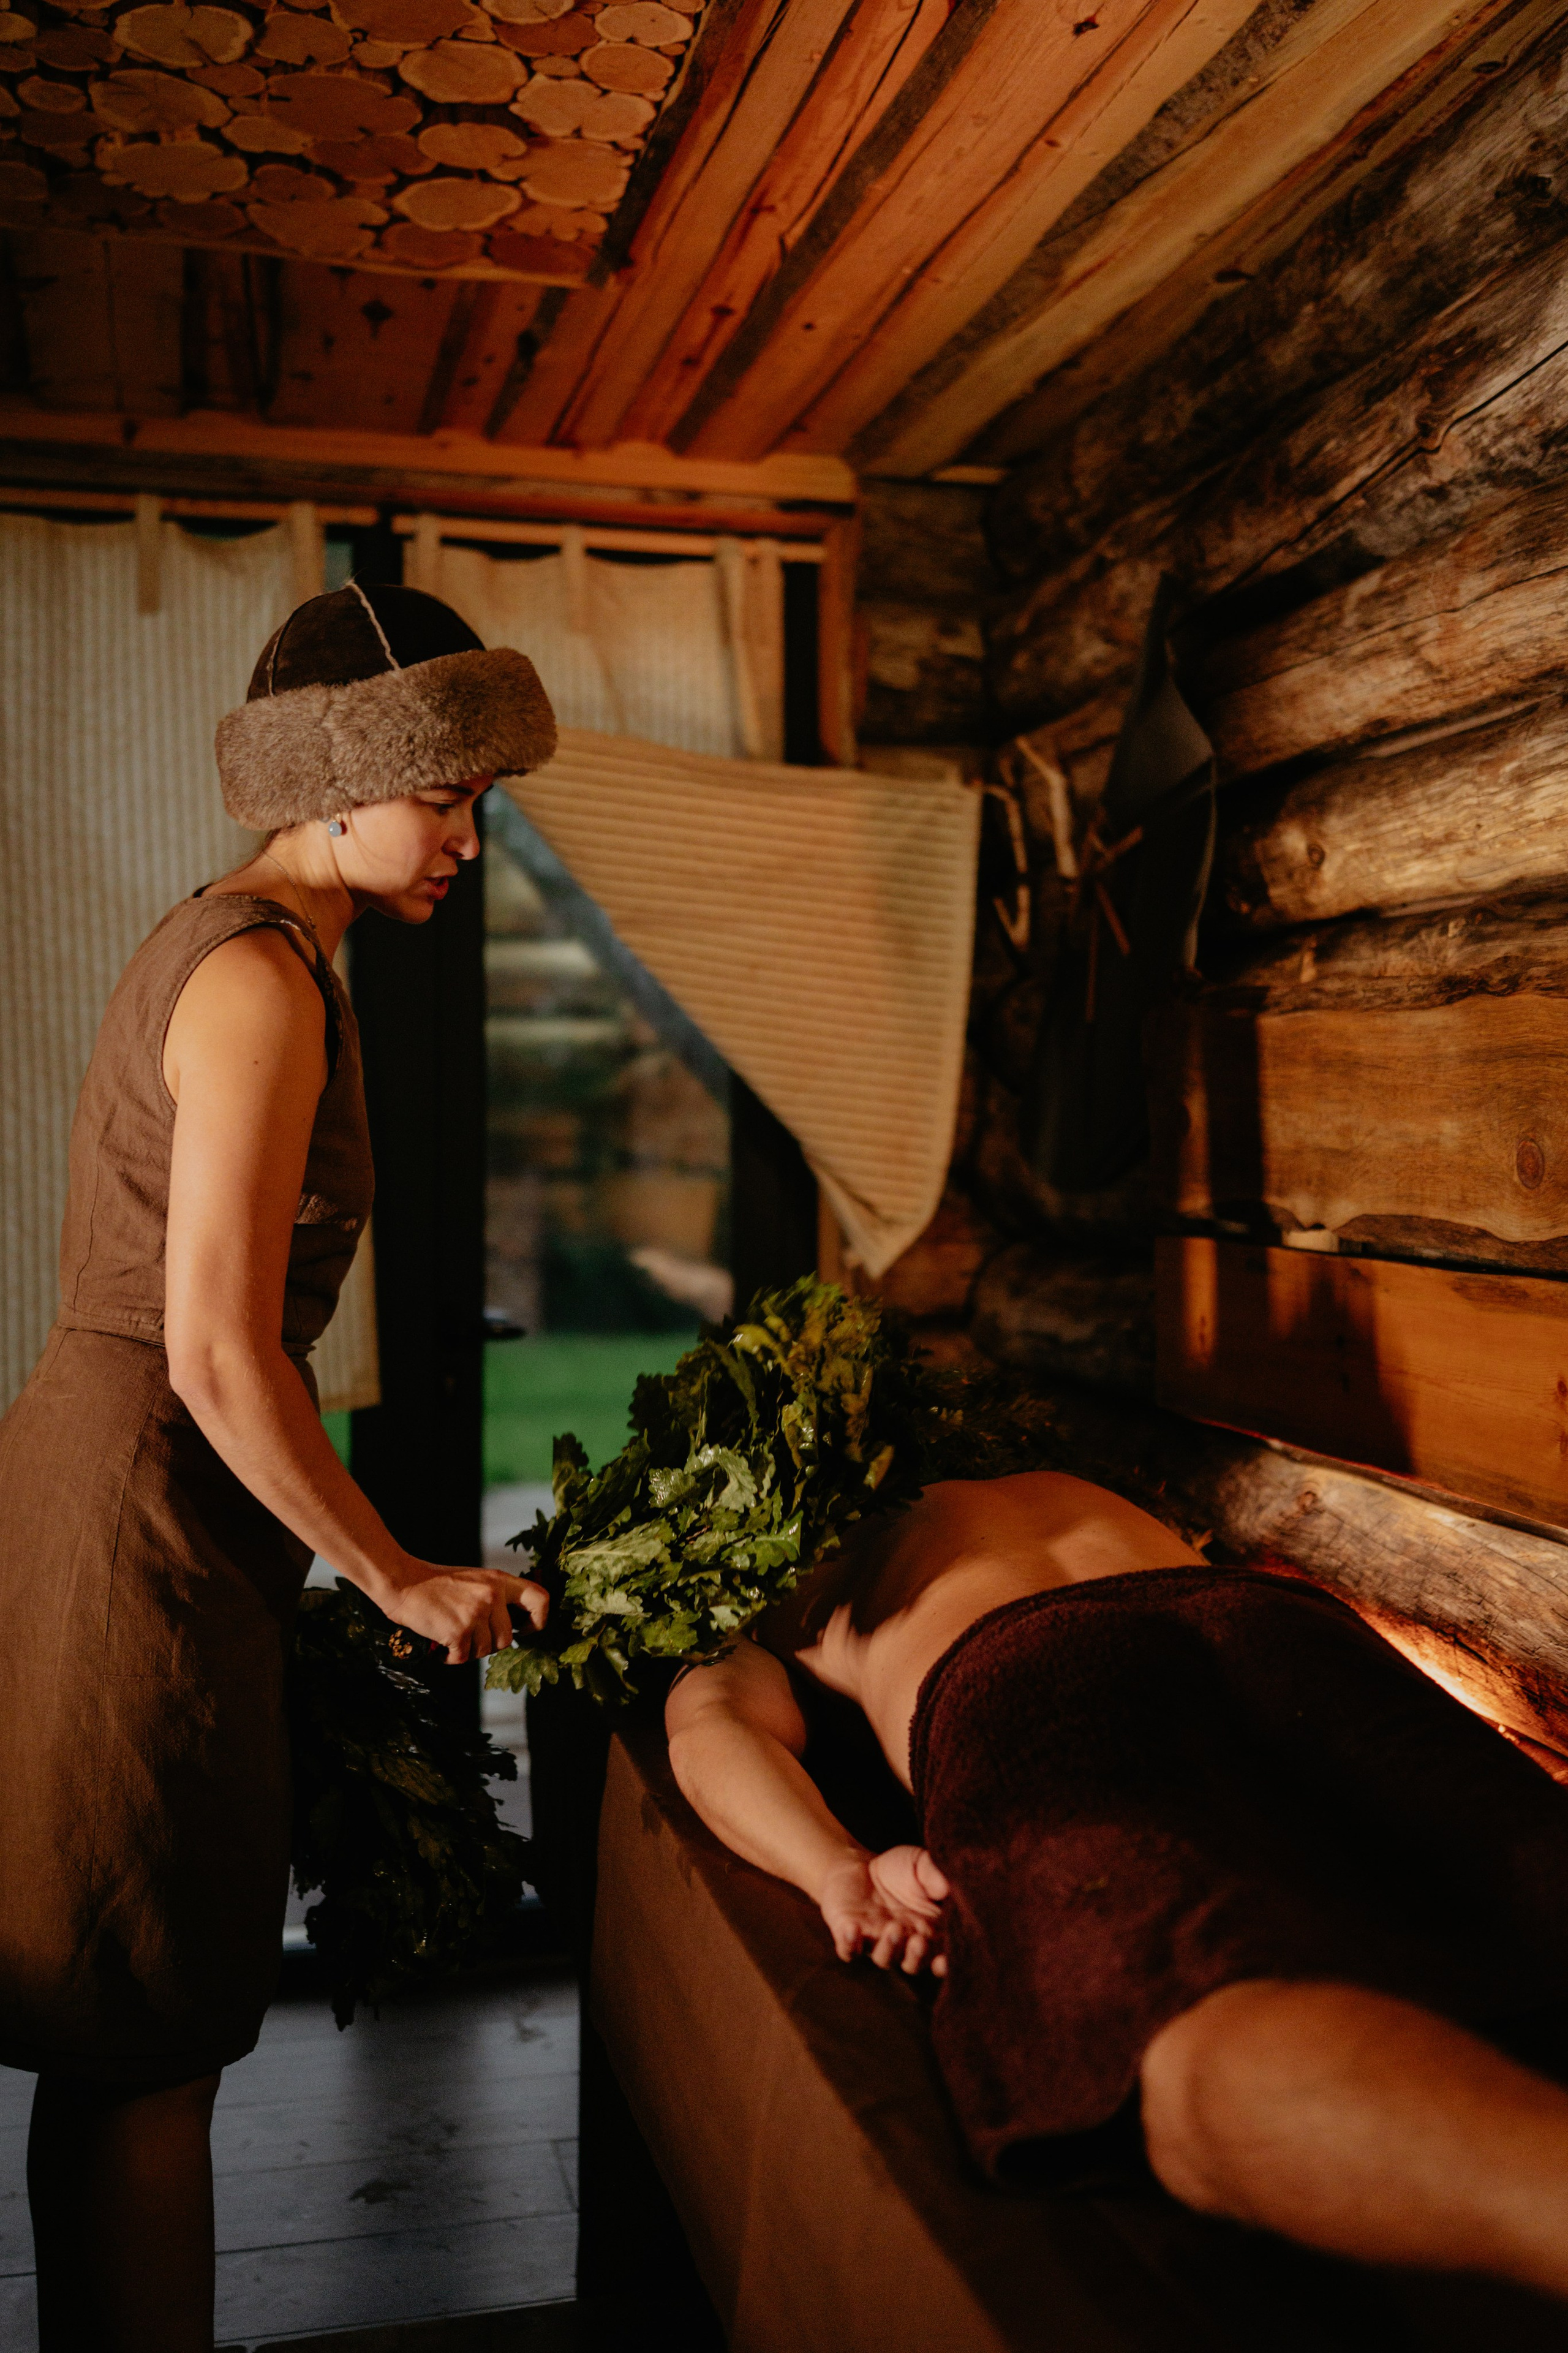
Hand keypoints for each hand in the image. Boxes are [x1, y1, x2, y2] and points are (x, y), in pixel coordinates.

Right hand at [381, 1561, 548, 1666]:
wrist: (403, 1582)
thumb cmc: (436, 1583)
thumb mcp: (475, 1580)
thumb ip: (496, 1596)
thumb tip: (512, 1624)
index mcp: (499, 1581)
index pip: (540, 1599)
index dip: (538, 1620)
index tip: (524, 1630)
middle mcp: (492, 1596)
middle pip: (506, 1638)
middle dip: (488, 1645)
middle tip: (469, 1637)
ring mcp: (476, 1614)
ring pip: (485, 1651)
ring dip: (468, 1651)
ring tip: (453, 1637)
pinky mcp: (459, 1631)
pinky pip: (463, 1658)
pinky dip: (451, 1658)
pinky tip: (442, 1646)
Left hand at [818, 1844, 949, 1975]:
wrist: (857, 1865)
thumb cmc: (896, 1868)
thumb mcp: (919, 1863)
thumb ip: (933, 1873)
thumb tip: (947, 1887)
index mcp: (927, 1931)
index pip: (939, 1954)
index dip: (944, 1963)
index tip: (945, 1960)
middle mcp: (903, 1943)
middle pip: (914, 1963)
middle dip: (917, 1956)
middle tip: (918, 1941)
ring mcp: (876, 1942)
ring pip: (884, 1959)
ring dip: (889, 1948)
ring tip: (893, 1928)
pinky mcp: (849, 1936)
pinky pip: (848, 1949)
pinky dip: (849, 1944)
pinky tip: (853, 1929)